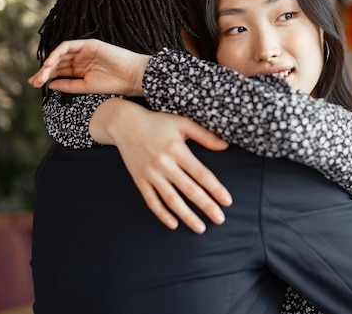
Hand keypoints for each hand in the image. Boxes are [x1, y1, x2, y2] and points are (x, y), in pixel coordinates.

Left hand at [28, 39, 149, 96]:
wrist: (131, 77)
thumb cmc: (113, 84)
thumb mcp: (86, 87)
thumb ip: (68, 85)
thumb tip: (50, 84)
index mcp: (81, 70)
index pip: (59, 71)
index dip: (46, 76)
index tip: (35, 84)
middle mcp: (81, 59)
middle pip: (57, 63)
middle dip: (44, 71)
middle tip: (34, 81)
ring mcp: (84, 51)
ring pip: (60, 54)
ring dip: (49, 63)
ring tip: (41, 74)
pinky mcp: (88, 44)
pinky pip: (67, 46)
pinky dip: (57, 53)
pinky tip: (50, 63)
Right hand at [94, 99, 230, 232]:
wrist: (124, 123)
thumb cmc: (157, 123)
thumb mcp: (182, 123)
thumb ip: (204, 135)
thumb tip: (225, 146)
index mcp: (177, 150)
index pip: (201, 173)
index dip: (215, 188)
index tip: (227, 201)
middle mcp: (164, 164)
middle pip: (189, 189)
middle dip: (206, 206)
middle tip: (219, 219)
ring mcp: (151, 174)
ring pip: (171, 199)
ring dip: (186, 215)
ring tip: (200, 227)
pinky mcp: (139, 180)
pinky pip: (151, 200)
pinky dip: (162, 214)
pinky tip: (173, 224)